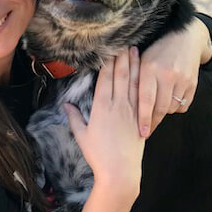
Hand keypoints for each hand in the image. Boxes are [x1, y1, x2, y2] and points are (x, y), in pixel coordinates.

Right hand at [64, 47, 144, 195]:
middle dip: (121, 57)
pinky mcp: (141, 117)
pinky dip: (143, 80)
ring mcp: (131, 110)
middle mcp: (117, 104)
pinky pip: (142, 94)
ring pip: (133, 81)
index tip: (109, 48)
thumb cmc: (98, 155)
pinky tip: (145, 71)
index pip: (105, 78)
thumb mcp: (82, 136)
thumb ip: (74, 118)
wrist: (120, 171)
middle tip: (124, 40)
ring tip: (136, 49)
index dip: (107, 61)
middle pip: (120, 75)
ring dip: (134, 64)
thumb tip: (66, 105)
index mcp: (101, 107)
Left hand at [138, 16, 211, 136]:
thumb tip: (120, 104)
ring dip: (163, 113)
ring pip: (171, 108)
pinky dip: (176, 107)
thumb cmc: (156, 51)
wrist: (185, 37)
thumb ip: (133, 80)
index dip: (143, 118)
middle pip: (160, 108)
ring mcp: (182, 79)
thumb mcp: (142, 61)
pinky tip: (169, 102)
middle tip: (146, 131)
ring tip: (155, 112)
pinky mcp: (193, 83)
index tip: (142, 133)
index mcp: (149, 69)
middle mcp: (167, 74)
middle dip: (153, 122)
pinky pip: (183, 105)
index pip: (146, 100)